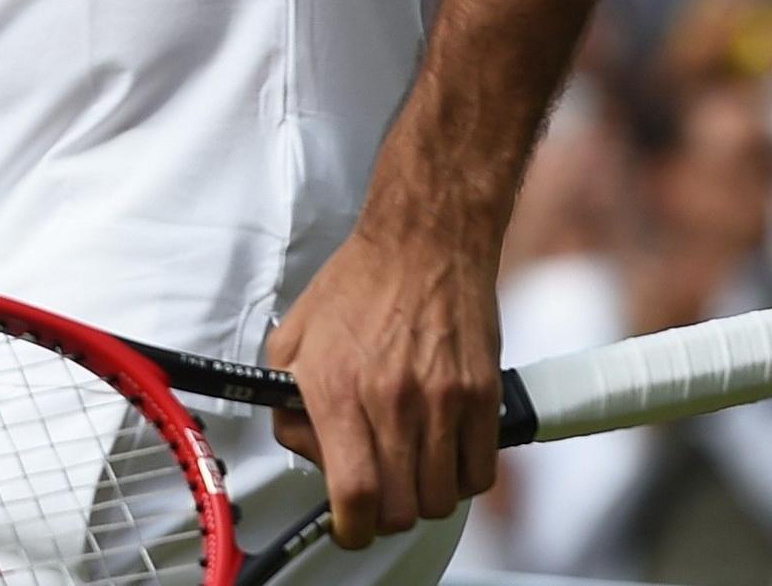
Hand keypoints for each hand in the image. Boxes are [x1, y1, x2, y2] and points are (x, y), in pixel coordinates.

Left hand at [266, 216, 503, 548]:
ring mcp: (444, 400)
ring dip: (423, 496)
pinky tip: (443, 453)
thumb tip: (310, 457)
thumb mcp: (292, 340)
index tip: (349, 527)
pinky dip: (461, 478)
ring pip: (441, 498)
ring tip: (410, 468)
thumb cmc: (357, 287)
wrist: (425, 243)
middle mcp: (392, 400)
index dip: (351, 527)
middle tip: (379, 494)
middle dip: (385, 514)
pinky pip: (480, 473)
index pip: (355, 493)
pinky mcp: (483, 395)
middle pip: (401, 507)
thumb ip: (288, 407)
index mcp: (338, 388)